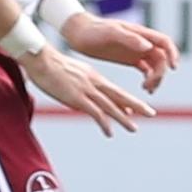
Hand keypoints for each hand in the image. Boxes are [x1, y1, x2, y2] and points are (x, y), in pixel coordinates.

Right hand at [21, 43, 153, 134]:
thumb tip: (81, 98)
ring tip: (134, 128)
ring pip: (111, 106)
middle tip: (151, 113)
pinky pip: (95, 113)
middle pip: (120, 96)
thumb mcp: (72, 74)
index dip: (125, 101)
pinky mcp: (77, 98)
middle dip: (137, 106)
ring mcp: (87, 90)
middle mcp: (94, 83)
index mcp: (93, 76)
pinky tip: (109, 133)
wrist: (40, 59)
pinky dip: (104, 124)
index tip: (135, 110)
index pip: (114, 90)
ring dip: (124, 119)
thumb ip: (80, 85)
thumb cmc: (49, 65)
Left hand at [58, 8, 176, 91]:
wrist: (78, 34)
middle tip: (150, 85)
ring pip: (155, 66)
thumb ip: (130, 39)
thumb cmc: (93, 30)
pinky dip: (148, 79)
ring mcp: (137, 51)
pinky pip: (146, 70)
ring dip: (156, 78)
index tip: (173, 68)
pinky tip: (144, 88)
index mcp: (140, 34)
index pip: (164, 42)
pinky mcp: (130, 59)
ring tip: (147, 89)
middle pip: (162, 58)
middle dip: (160, 73)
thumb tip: (149, 47)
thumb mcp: (110, 33)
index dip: (173, 54)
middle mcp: (142, 43)